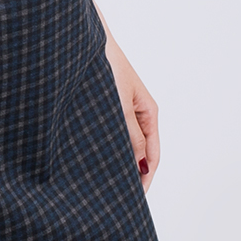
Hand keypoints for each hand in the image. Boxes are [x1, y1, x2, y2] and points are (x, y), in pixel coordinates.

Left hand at [103, 33, 159, 190]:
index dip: (145, 179)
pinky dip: (108, 148)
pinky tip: (94, 159)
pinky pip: (112, 134)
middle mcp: (139, 113)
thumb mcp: (119, 103)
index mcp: (150, 112)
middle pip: (141, 153)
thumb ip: (129, 134)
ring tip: (105, 184)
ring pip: (125, 144)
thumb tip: (139, 164)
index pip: (154, 155)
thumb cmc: (107, 65)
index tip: (135, 200)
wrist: (86, 40)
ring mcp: (123, 110)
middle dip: (133, 175)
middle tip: (118, 199)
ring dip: (119, 162)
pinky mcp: (107, 106)